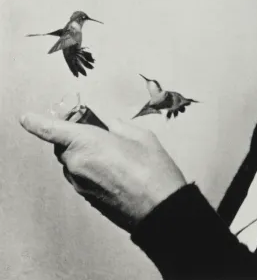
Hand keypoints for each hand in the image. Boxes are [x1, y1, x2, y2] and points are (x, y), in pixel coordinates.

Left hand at [20, 113, 186, 232]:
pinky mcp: (87, 198)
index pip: (51, 130)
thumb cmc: (153, 170)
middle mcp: (77, 165)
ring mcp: (80, 184)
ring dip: (84, 154)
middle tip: (96, 130)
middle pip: (64, 146)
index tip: (26, 118)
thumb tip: (112, 126)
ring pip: (73, 163)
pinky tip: (115, 169)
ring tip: (113, 153)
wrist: (159, 208)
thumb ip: (121, 127)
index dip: (36, 122)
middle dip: (74, 136)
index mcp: (87, 143)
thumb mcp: (142, 136)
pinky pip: (81, 177)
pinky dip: (91, 169)